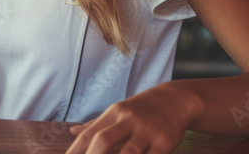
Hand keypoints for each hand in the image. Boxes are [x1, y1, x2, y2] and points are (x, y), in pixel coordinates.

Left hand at [65, 83, 195, 153]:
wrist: (175, 100)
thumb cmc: (141, 110)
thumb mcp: (118, 112)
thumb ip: (96, 124)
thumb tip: (72, 132)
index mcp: (114, 113)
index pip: (90, 133)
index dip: (75, 150)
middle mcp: (129, 119)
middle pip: (104, 140)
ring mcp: (148, 130)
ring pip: (129, 152)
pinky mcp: (165, 142)